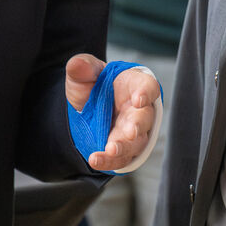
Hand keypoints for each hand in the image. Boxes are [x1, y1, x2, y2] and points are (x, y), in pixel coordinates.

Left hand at [65, 53, 159, 170]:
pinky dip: (109, 161)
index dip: (146, 92)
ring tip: (111, 150)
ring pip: (135, 142)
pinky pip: (121, 158)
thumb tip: (78, 64)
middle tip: (129, 132)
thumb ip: (84, 68)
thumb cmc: (96, 87)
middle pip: (144, 118)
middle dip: (137, 126)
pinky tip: (96, 160)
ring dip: (124, 147)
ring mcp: (134, 132)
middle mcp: (139, 110)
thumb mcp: (86, 74)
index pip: (148, 86)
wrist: (89, 109)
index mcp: (135, 86)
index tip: (138, 98)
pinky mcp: (125, 149)